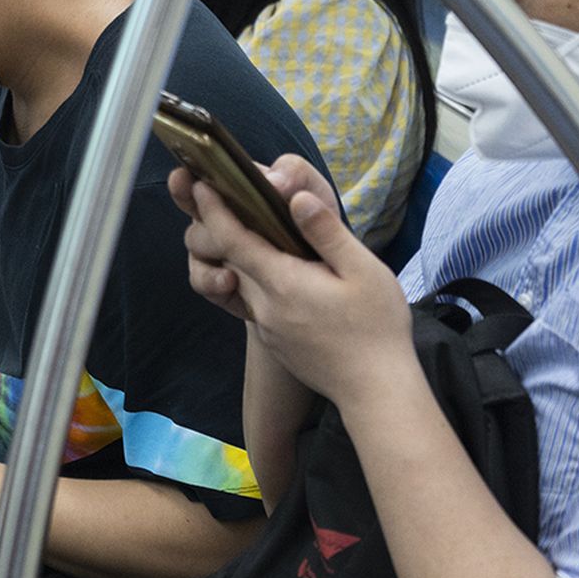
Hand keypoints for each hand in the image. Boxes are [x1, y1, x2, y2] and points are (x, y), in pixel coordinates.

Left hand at [183, 155, 415, 408]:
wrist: (376, 392)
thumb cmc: (377, 328)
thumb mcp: (364, 272)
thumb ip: (327, 233)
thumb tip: (297, 196)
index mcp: (282, 282)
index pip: (233, 239)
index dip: (213, 210)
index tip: (201, 185)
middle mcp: (263, 305)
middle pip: (228, 259)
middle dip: (218, 228)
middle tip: (219, 198)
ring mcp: (265, 326)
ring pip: (239, 282)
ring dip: (235, 256)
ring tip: (248, 231)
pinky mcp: (273, 341)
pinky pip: (252, 303)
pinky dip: (253, 281)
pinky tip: (274, 273)